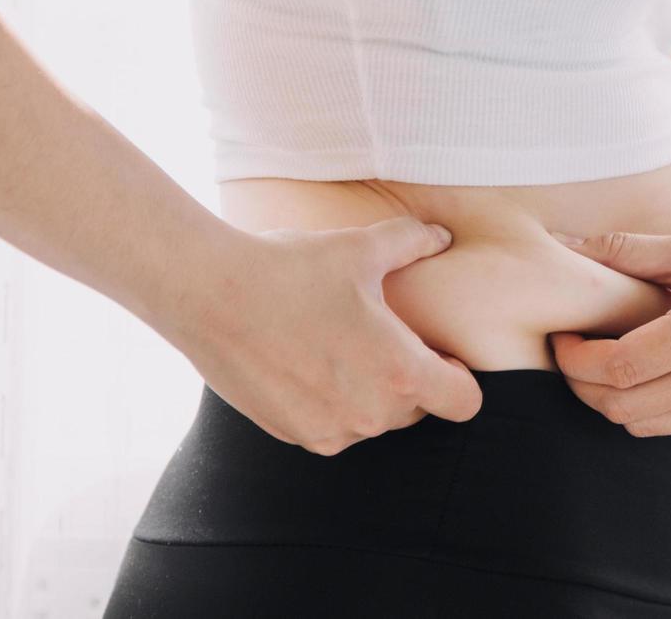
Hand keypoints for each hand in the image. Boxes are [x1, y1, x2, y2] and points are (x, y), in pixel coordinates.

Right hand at [157, 218, 481, 454]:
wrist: (207, 292)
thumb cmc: (290, 268)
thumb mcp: (360, 248)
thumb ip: (413, 241)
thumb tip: (442, 235)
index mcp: (400, 373)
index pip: (463, 402)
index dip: (456, 375)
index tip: (432, 349)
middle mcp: (370, 414)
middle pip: (417, 409)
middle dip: (408, 378)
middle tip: (378, 337)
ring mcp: (329, 431)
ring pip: (372, 420)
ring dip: (367, 392)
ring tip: (337, 345)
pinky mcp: (292, 434)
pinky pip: (332, 425)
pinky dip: (328, 402)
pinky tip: (305, 360)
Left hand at [551, 205, 670, 435]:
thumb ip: (630, 250)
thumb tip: (559, 240)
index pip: (622, 367)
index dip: (576, 359)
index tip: (564, 336)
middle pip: (626, 406)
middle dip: (585, 385)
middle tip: (576, 351)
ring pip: (648, 426)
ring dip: (617, 399)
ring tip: (612, 360)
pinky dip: (655, 405)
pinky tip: (656, 370)